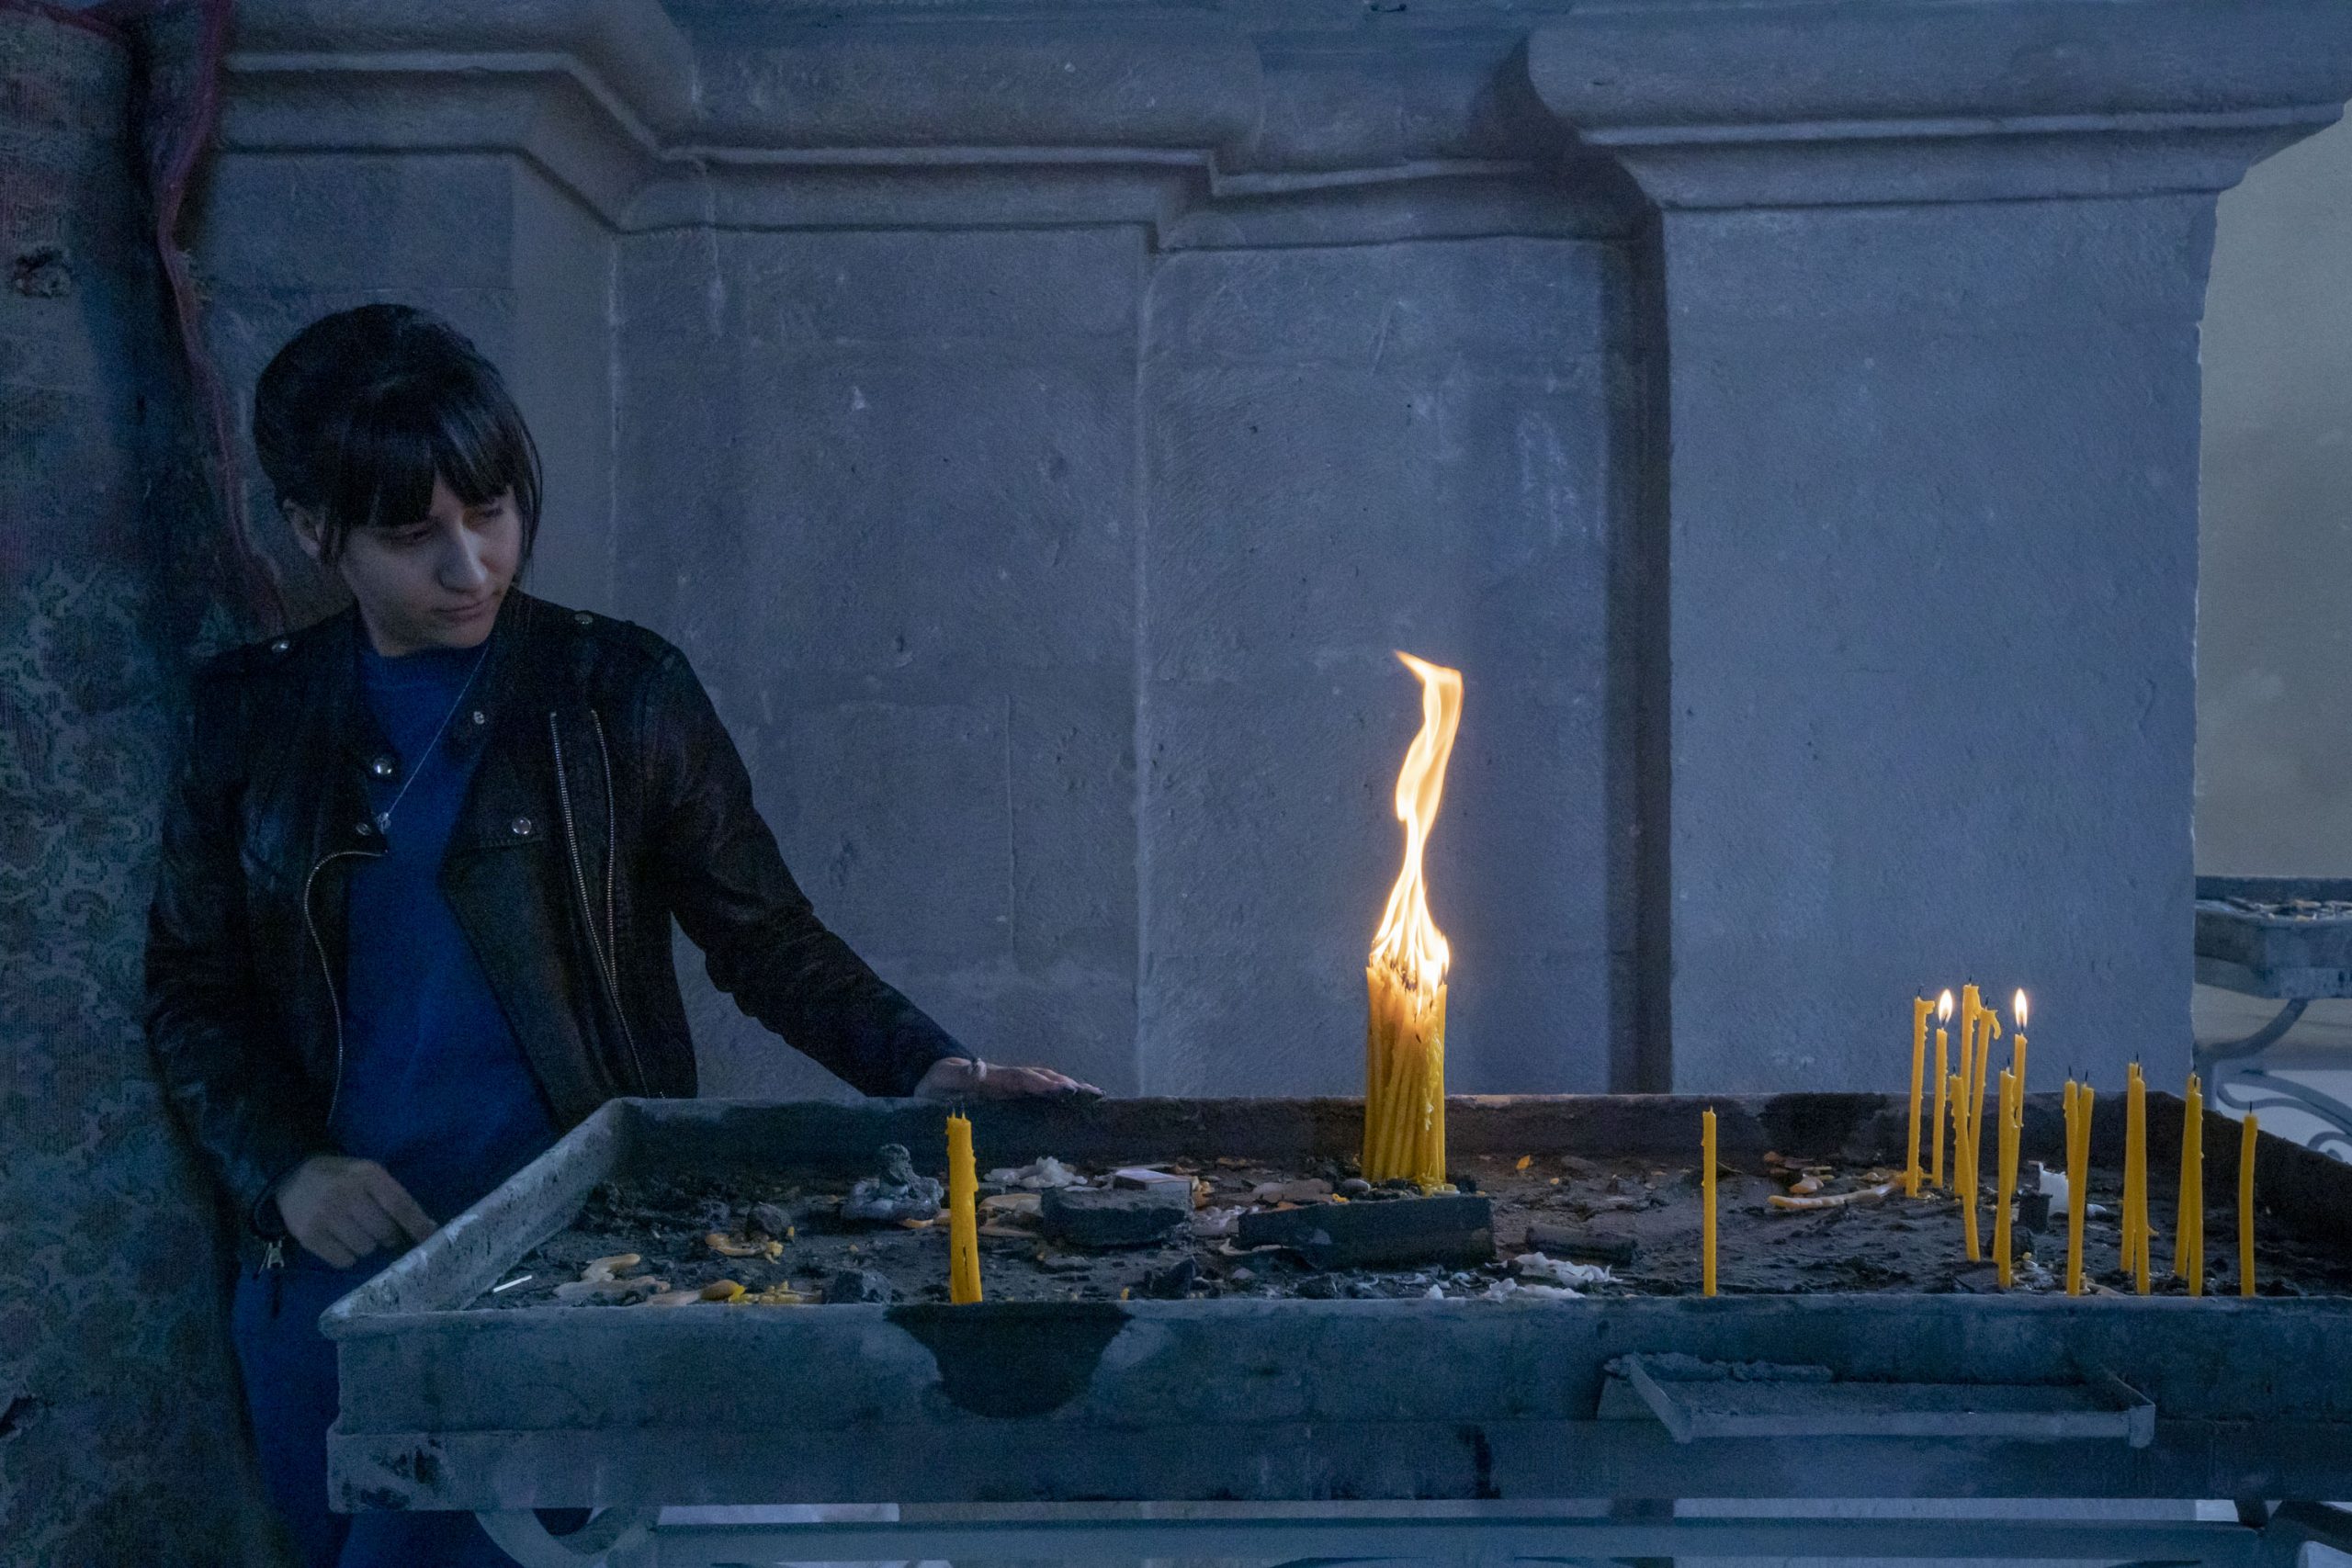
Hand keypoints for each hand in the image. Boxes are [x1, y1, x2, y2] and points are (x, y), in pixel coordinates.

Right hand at [272, 1154, 436, 1269]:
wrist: (293, 1177)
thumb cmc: (341, 1178)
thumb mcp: (368, 1174)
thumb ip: (394, 1196)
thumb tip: (427, 1228)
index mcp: (367, 1175)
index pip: (399, 1204)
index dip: (417, 1224)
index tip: (429, 1238)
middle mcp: (346, 1194)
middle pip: (384, 1231)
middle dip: (389, 1236)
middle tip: (383, 1232)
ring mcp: (325, 1216)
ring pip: (365, 1248)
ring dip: (368, 1245)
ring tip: (357, 1232)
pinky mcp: (309, 1236)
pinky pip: (344, 1260)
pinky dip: (348, 1256)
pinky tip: (342, 1242)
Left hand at [913, 1056, 1101, 1101]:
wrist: (929, 1080)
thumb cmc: (935, 1084)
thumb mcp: (943, 1080)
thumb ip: (961, 1075)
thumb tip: (980, 1067)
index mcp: (991, 1077)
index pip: (1020, 1079)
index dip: (1041, 1083)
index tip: (1062, 1089)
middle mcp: (1005, 1079)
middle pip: (1039, 1077)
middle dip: (1064, 1084)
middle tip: (1091, 1094)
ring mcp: (1008, 1087)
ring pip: (1041, 1083)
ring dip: (1065, 1088)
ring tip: (1091, 1095)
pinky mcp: (1007, 1095)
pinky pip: (1035, 1093)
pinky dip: (1055, 1094)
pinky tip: (1071, 1102)